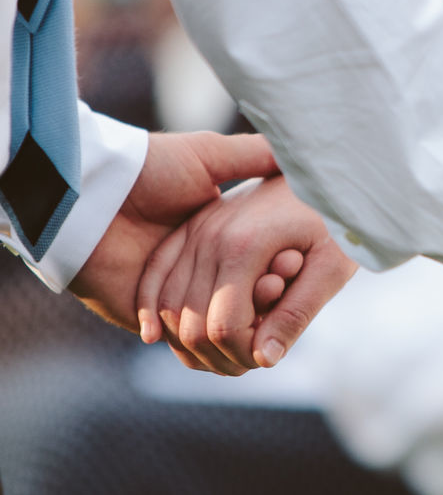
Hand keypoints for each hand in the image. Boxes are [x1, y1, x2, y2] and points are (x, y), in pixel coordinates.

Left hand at [68, 131, 280, 332]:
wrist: (90, 194)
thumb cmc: (148, 169)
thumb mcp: (209, 155)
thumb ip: (253, 155)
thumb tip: (298, 153)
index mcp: (209, 234)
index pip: (256, 263)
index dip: (281, 266)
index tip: (297, 259)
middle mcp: (192, 269)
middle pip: (245, 299)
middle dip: (269, 297)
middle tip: (283, 283)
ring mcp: (171, 296)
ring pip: (220, 326)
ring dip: (247, 320)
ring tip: (269, 295)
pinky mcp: (149, 318)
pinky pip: (186, 341)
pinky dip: (213, 339)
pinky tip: (241, 329)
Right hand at [136, 175, 357, 375]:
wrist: (324, 169)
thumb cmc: (336, 218)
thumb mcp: (332, 266)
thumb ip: (297, 313)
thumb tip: (264, 360)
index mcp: (244, 247)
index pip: (223, 327)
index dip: (244, 354)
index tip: (268, 355)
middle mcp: (210, 236)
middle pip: (190, 322)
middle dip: (218, 354)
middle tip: (249, 360)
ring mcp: (195, 228)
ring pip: (168, 303)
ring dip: (189, 339)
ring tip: (227, 351)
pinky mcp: (189, 224)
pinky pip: (158, 273)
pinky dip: (157, 307)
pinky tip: (162, 334)